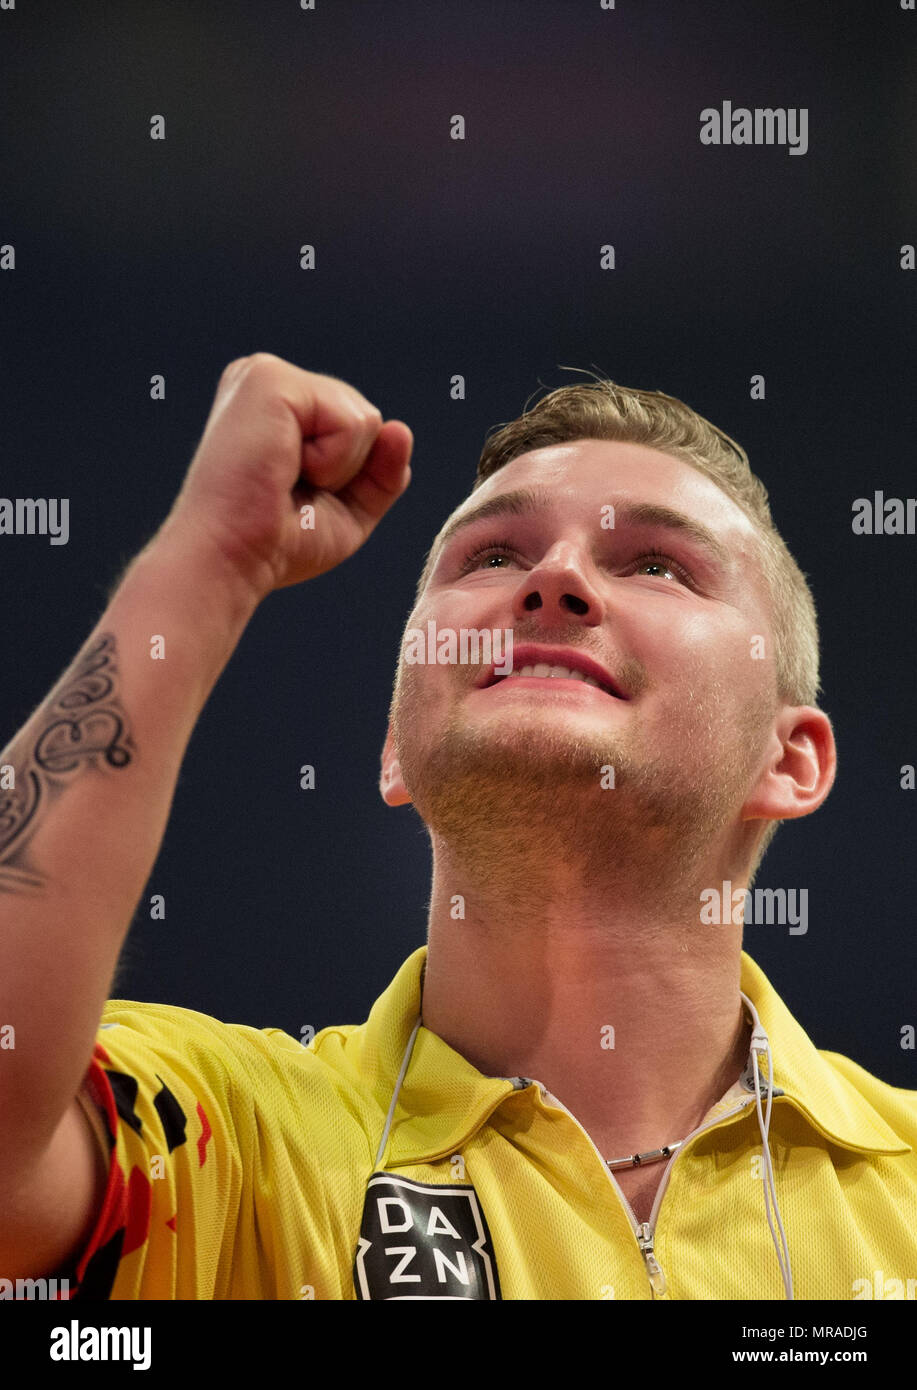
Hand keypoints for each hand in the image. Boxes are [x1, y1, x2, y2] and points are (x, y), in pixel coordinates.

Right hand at [161, 353, 412, 600]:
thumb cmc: (277, 542)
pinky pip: (353, 421)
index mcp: (281, 405)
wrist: (230, 559)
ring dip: (338, 469)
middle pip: (367, 419)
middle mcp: (270, 380)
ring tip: (284, 478)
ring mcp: (267, 373)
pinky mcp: (270, 379)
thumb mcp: (349, 509)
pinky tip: (285, 467)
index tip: (293, 496)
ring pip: (366, 419)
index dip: (347, 476)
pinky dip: (333, 461)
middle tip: (289, 492)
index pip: (360, 427)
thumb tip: (400, 428)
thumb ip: (382, 471)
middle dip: (347, 472)